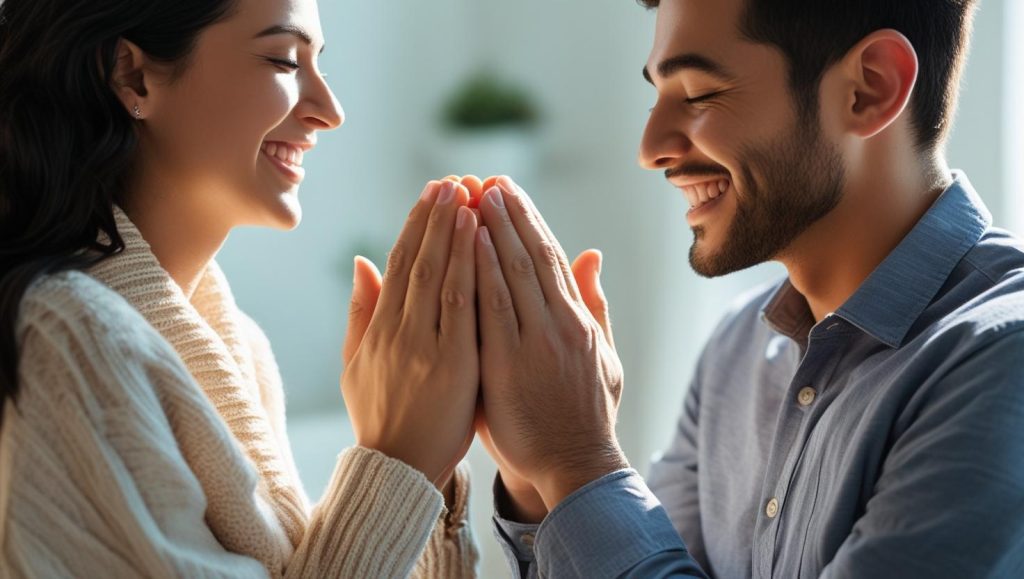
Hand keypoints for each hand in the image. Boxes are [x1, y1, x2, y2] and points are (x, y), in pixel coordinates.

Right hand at [341, 180, 478, 488]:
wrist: (397, 470)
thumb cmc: (381, 417)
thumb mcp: (357, 364)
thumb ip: (360, 312)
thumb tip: (362, 261)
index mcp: (380, 328)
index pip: (399, 264)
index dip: (416, 225)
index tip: (431, 193)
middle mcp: (399, 330)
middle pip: (419, 261)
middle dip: (436, 217)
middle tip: (451, 180)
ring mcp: (424, 346)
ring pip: (439, 275)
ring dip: (453, 231)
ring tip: (466, 194)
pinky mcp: (452, 363)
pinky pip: (462, 306)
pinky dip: (469, 269)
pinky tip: (478, 239)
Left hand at [474, 176, 628, 509]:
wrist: (574, 464)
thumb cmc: (585, 411)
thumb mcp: (603, 354)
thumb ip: (594, 303)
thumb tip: (592, 254)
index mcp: (579, 320)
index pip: (551, 257)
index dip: (529, 220)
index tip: (509, 190)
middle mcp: (560, 324)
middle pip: (533, 256)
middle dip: (510, 214)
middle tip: (488, 179)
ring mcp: (536, 343)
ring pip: (514, 273)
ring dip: (495, 230)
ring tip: (475, 194)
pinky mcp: (509, 366)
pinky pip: (493, 309)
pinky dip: (484, 272)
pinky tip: (472, 242)